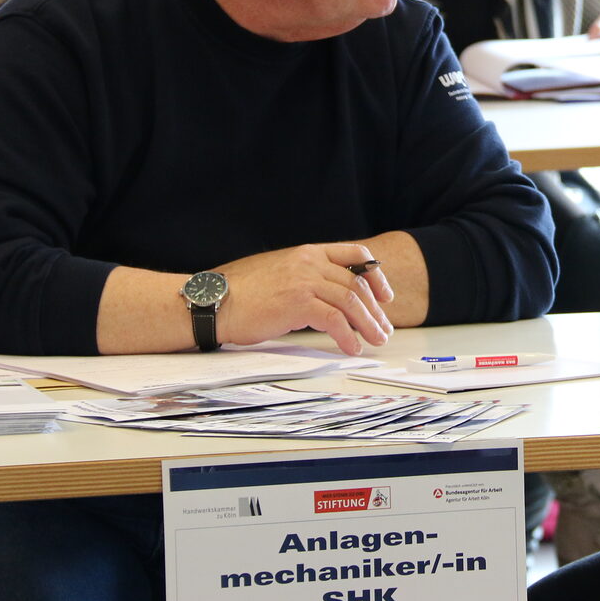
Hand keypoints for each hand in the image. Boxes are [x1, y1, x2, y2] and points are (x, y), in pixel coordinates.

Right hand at [215, 242, 394, 355]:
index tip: (385, 295)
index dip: (375, 275)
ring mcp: (304, 281)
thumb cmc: (240, 293)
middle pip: (356, 284)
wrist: (214, 301)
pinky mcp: (298, 303)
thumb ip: (305, 276)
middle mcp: (310, 262)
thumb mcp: (279, 272)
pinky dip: (347, 336)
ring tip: (375, 341)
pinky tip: (351, 348)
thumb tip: (327, 295)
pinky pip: (335, 320)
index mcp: (307, 252)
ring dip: (368, 325)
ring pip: (351, 302)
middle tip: (383, 329)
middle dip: (375, 310)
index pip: (355, 253)